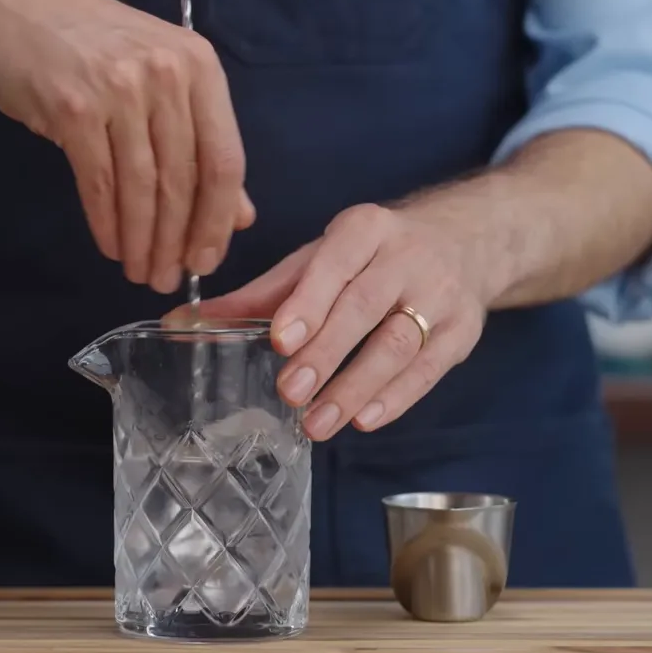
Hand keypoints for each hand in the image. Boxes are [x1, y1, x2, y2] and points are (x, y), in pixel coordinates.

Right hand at [0, 0, 254, 292]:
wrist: (13, 5)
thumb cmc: (93, 47)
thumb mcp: (160, 82)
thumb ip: (202, 145)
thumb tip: (238, 215)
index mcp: (200, 69)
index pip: (224, 159)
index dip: (217, 221)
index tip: (207, 261)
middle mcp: (166, 76)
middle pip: (184, 181)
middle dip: (177, 242)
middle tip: (167, 279)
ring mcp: (119, 90)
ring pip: (142, 188)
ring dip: (143, 242)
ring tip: (141, 272)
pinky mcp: (72, 108)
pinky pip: (98, 184)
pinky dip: (107, 224)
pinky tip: (112, 247)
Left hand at [170, 204, 487, 440]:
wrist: (466, 241)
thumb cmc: (373, 256)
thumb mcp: (320, 260)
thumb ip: (258, 295)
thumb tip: (184, 323)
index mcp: (365, 229)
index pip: (335, 265)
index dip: (309, 303)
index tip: (281, 340)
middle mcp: (407, 256)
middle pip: (365, 308)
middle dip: (327, 353)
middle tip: (292, 393)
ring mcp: (442, 294)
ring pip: (400, 343)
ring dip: (358, 386)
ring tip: (319, 423)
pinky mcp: (463, 331)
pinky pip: (430, 368)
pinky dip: (398, 398)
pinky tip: (365, 419)